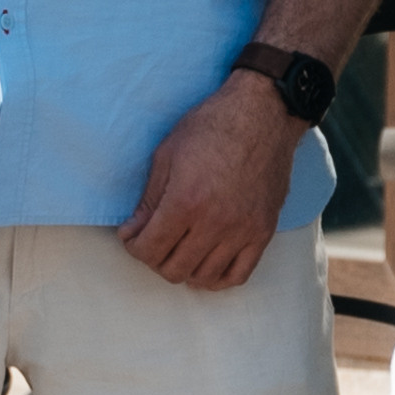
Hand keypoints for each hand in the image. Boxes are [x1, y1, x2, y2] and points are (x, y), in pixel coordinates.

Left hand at [118, 72, 298, 289]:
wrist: (262, 116)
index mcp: (186, 201)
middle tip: (153, 243)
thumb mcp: (167, 155)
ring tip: (178, 251)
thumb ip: (149, 199)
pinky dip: (217, 278)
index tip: (132, 236)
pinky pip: (239, 275)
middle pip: (174, 268)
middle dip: (155, 259)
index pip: (149, 249)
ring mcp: (242, 231)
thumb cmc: (211, 127)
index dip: (133, 247)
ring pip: (204, 276)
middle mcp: (215, 223)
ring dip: (184, 269)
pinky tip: (206, 265)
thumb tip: (133, 230)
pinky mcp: (263, 233)